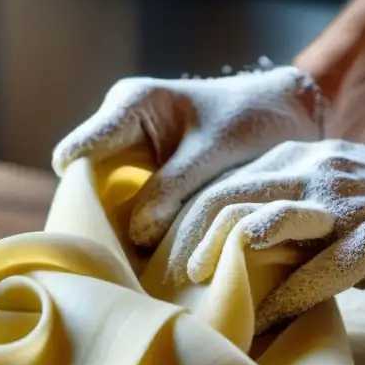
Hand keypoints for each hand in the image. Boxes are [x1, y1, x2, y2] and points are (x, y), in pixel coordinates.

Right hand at [51, 65, 325, 247]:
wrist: (286, 112)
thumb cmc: (254, 119)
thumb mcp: (215, 151)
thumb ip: (174, 187)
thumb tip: (136, 233)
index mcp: (131, 104)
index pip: (77, 153)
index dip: (78, 193)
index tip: (97, 232)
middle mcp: (121, 126)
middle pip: (85, 179)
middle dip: (96, 215)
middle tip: (114, 257)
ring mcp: (134, 150)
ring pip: (105, 195)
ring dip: (118, 225)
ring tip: (132, 260)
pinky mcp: (149, 173)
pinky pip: (129, 202)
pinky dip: (139, 225)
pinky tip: (151, 252)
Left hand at [165, 140, 364, 332]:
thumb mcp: (337, 198)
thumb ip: (290, 209)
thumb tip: (232, 247)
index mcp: (305, 157)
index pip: (226, 180)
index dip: (188, 216)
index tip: (165, 250)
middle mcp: (320, 171)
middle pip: (232, 198)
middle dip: (192, 238)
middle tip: (172, 274)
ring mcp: (348, 203)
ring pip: (265, 224)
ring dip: (226, 262)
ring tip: (205, 291)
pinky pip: (317, 272)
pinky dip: (284, 300)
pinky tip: (264, 320)